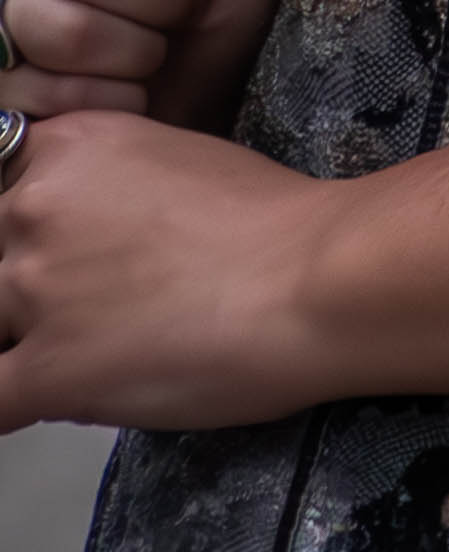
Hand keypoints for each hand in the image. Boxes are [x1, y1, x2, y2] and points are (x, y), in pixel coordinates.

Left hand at [0, 109, 333, 431]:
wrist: (314, 278)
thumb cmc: (276, 223)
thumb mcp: (178, 159)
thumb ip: (110, 189)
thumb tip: (93, 237)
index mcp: (70, 146)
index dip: (20, 228)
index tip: (50, 253)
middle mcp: (36, 208)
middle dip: (23, 288)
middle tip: (84, 307)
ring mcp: (34, 290)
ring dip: (21, 344)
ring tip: (80, 355)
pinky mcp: (47, 371)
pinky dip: (11, 405)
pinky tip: (50, 400)